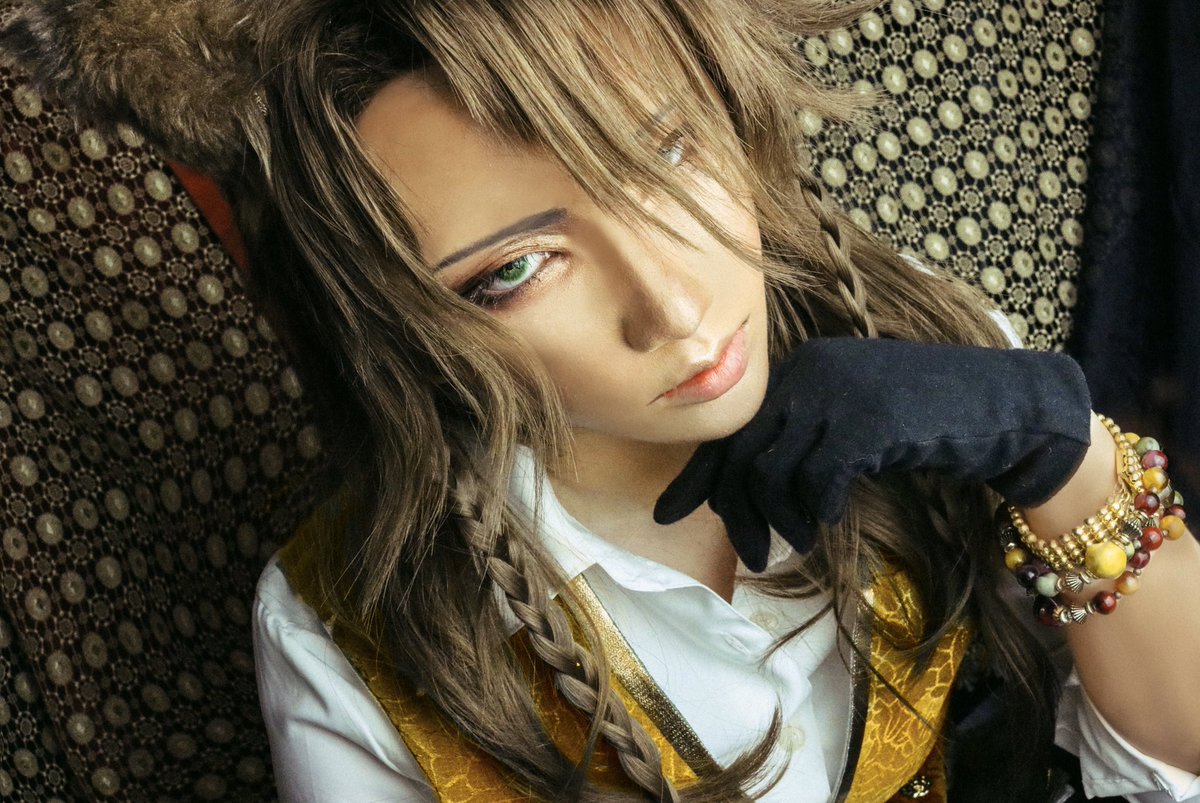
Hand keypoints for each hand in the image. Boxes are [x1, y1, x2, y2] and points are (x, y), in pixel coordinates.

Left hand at [653, 337, 1092, 571]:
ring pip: (773, 472)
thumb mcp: (851, 421)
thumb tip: (747, 494)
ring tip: (796, 540)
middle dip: (737, 512)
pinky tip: (830, 519)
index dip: (697, 475)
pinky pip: (817, 480)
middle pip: (742, 453)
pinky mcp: (867, 420)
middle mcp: (810, 372)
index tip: (667, 514)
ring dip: (781, 519)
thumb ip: (801, 440)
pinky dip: (817, 508)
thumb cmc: (928, 421)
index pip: (731, 427)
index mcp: (800, 369)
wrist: (1005, 407)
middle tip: (750, 553)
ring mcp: (838, 392)